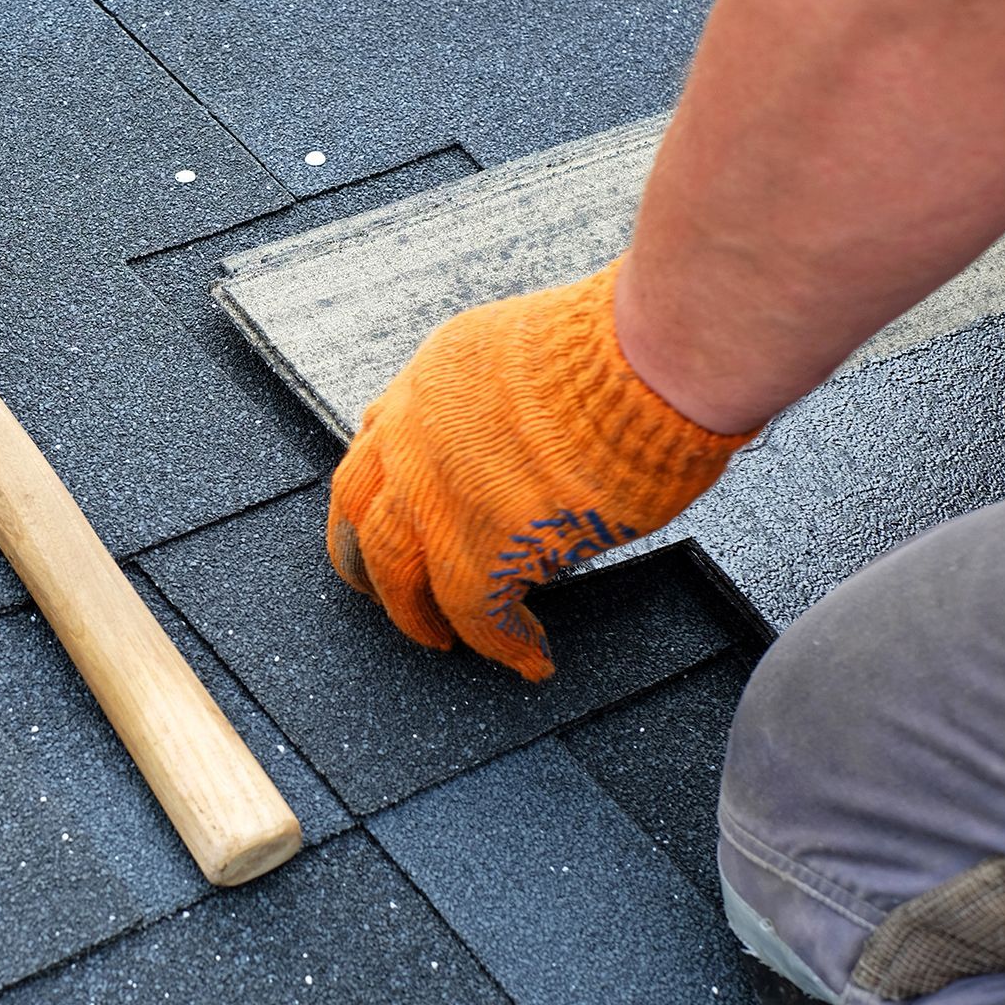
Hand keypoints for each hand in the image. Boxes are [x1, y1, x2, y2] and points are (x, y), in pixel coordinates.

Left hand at [326, 259, 753, 678]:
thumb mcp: (534, 347)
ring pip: (395, 573)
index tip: (388, 512)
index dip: (382, 486)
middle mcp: (413, 434)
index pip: (377, 441)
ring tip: (441, 642)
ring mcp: (437, 494)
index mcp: (430, 380)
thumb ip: (508, 396)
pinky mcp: (481, 547)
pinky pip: (475, 615)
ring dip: (415, 616)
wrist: (647, 359)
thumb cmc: (624, 346)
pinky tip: (528, 658)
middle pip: (358, 511)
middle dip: (365, 559)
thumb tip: (535, 435)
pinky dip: (502, 644)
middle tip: (380, 593)